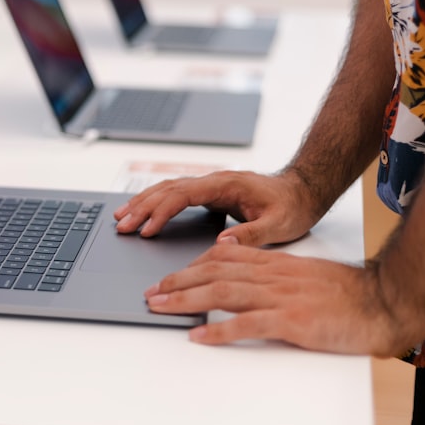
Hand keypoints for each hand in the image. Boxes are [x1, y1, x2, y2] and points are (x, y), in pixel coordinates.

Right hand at [113, 170, 320, 246]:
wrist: (303, 192)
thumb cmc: (292, 207)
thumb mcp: (278, 224)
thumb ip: (251, 233)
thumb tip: (222, 243)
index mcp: (226, 184)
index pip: (184, 194)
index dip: (162, 211)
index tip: (146, 229)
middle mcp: (214, 181)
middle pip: (168, 189)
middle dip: (142, 206)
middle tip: (121, 225)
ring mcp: (211, 186)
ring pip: (169, 189)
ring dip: (144, 202)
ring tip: (122, 217)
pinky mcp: (211, 194)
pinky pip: (176, 194)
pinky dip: (156, 202)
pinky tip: (144, 212)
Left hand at [145, 244, 401, 354]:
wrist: (384, 301)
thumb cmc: (348, 293)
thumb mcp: (305, 275)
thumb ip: (275, 276)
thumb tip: (248, 284)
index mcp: (275, 263)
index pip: (223, 258)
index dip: (191, 266)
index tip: (170, 275)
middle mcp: (272, 275)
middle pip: (214, 272)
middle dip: (177, 281)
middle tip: (151, 291)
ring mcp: (280, 296)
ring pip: (223, 292)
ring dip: (186, 299)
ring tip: (160, 307)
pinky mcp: (291, 320)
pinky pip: (247, 324)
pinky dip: (219, 329)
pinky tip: (199, 335)